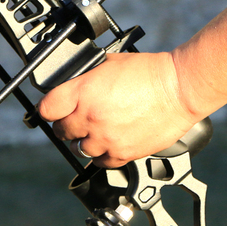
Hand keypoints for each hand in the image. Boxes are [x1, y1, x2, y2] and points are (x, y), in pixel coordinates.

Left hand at [38, 52, 197, 167]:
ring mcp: (106, 138)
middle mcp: (90, 118)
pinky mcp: (123, 153)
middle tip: (75, 120)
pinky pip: (101, 163)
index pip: (47, 109)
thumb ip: (86, 77)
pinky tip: (108, 143)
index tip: (53, 110)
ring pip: (79, 150)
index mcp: (83, 92)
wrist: (179, 89)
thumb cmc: (148, 73)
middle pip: (61, 131)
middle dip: (65, 125)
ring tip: (93, 132)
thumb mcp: (108, 62)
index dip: (49, 109)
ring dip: (82, 142)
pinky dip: (101, 155)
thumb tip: (71, 84)